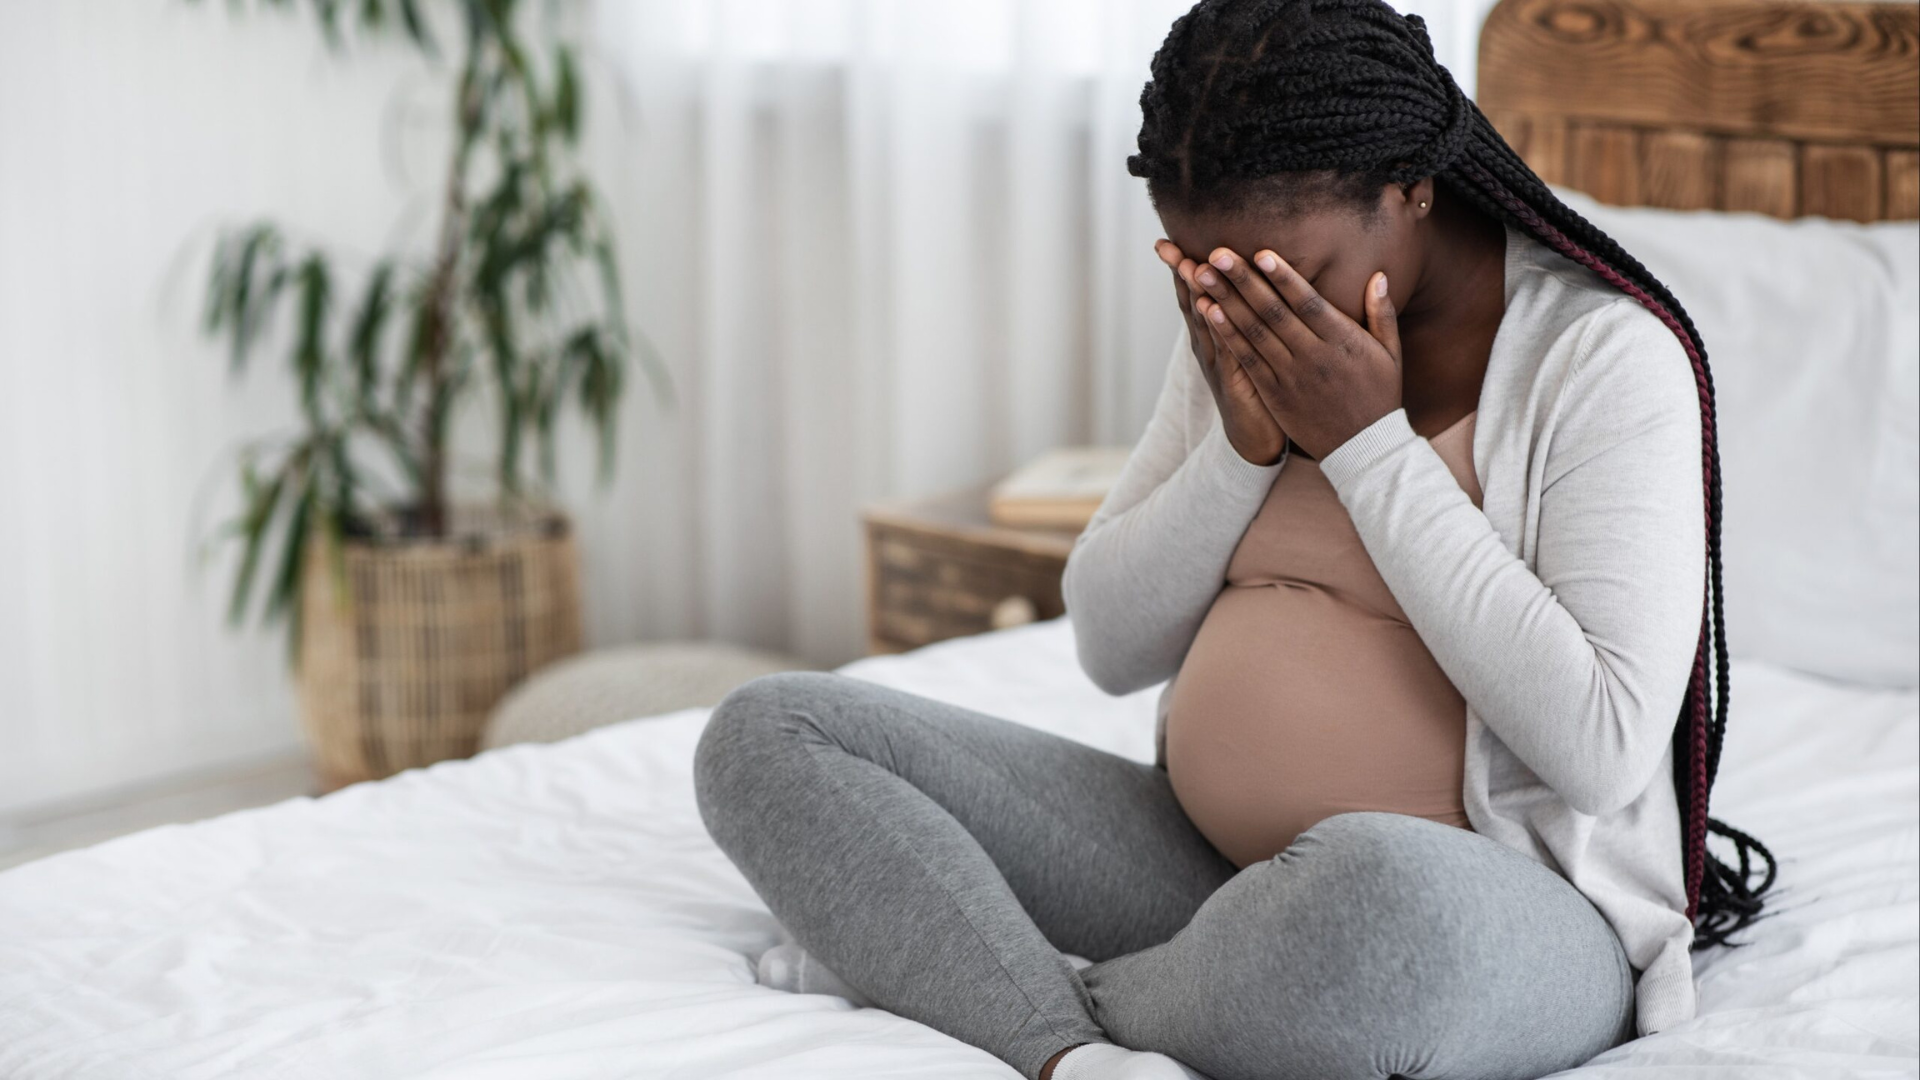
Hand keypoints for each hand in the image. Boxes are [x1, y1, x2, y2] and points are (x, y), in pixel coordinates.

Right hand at [1155, 239, 1286, 465]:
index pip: (1194, 294)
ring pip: (1205, 322)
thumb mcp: (1248, 348)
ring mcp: (1216, 362)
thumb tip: (1241, 283)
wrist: (1254, 439)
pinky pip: (1225, 347)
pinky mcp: (1233, 379)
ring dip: (1197, 293)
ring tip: (1188, 266)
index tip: (1166, 242)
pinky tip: (1210, 308)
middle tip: (1167, 247)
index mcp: (1212, 335)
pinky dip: (1217, 327)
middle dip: (1180, 274)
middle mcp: (1207, 346)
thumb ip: (1243, 317)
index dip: (1180, 268)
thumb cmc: (1257, 389)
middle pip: (1191, 303)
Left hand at [1186, 246, 1402, 460]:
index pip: (1308, 303)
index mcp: (1342, 341)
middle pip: (1273, 313)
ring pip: (1253, 333)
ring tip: (1204, 275)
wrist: (1362, 449)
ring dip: (1226, 302)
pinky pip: (1246, 360)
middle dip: (1243, 282)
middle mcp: (1313, 356)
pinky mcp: (1273, 393)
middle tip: (1218, 254)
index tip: (1262, 253)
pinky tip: (1209, 313)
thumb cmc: (1378, 396)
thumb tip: (1377, 275)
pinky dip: (1227, 335)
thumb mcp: (1390, 354)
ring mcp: (1290, 376)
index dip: (1284, 278)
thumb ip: (1382, 313)